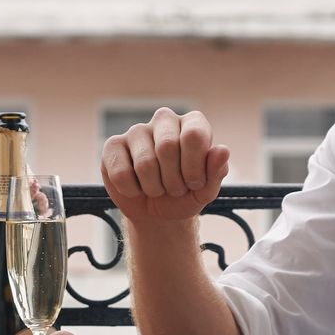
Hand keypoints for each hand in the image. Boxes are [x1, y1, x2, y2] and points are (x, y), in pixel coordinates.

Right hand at [102, 107, 230, 222]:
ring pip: (145, 163)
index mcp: (193, 123)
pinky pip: (121, 173)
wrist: (156, 214)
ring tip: (157, 189)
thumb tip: (222, 150)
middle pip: (167, 147)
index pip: (193, 135)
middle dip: (173, 180)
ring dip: (153, 188)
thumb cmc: (184, 195)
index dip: (194, 167)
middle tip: (175, 190)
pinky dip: (132, 190)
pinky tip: (136, 187)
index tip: (195, 184)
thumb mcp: (205, 191)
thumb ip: (216, 172)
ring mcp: (137, 130)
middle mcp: (165, 120)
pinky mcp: (113, 145)